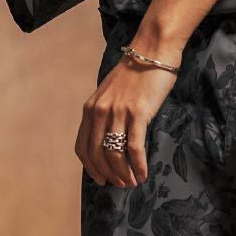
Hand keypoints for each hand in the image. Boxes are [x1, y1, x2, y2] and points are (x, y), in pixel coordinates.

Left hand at [78, 55, 178, 185]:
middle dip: (107, 174)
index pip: (82, 146)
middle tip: (120, 185)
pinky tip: (143, 174)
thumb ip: (107, 112)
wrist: (153, 50)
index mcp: (91, 108)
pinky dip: (138, 165)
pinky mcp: (137, 113)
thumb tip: (111, 137)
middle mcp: (100, 111)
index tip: (100, 179)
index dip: (90, 167)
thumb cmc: (136, 72)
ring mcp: (118, 112)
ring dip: (123, 173)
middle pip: (97, 154)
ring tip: (132, 182)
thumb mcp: (112, 92)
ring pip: (114, 154)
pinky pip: (134, 148)